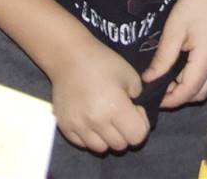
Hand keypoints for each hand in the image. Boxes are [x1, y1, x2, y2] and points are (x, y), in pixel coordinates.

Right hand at [47, 38, 147, 153]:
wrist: (69, 57)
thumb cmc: (102, 62)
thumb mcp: (130, 75)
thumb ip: (139, 98)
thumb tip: (136, 113)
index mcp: (115, 108)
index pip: (137, 137)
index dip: (141, 125)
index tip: (135, 110)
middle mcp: (96, 121)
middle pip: (120, 145)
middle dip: (125, 132)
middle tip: (120, 114)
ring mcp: (78, 126)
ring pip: (101, 149)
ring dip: (107, 138)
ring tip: (105, 119)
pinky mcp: (64, 127)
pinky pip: (83, 144)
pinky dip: (90, 137)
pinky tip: (90, 120)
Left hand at [144, 0, 206, 109]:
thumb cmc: (193, 4)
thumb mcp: (173, 30)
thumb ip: (163, 58)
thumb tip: (149, 79)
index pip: (189, 91)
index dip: (171, 100)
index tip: (154, 99)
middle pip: (201, 94)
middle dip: (180, 97)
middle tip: (160, 89)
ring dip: (190, 88)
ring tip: (170, 79)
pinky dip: (198, 79)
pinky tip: (184, 68)